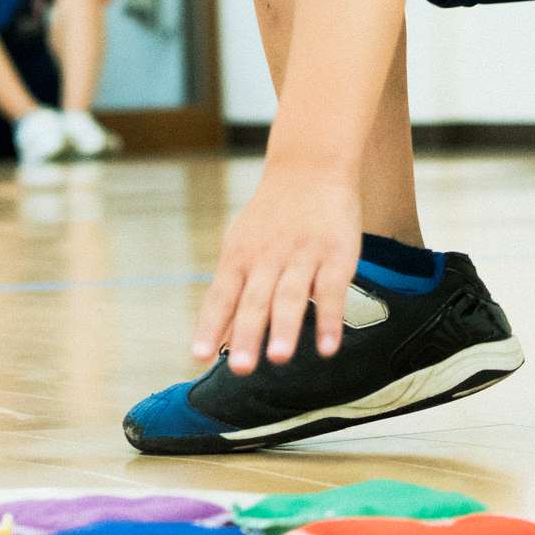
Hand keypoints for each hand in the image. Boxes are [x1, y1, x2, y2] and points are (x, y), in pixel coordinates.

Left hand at [196, 167, 362, 375]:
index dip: (210, 326)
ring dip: (284, 328)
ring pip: (290, 295)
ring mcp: (301, 256)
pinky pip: (331, 290)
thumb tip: (219, 341)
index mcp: (239, 257)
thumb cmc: (271, 216)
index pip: (220, 296)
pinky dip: (329, 320)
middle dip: (247, 335)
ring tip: (278, 358)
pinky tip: (327, 347)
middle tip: (241, 368)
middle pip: (254, 300)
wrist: (310, 166)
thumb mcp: (242, 246)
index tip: (199, 356)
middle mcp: (267, 258)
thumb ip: (232, 295)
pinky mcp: (336, 255)